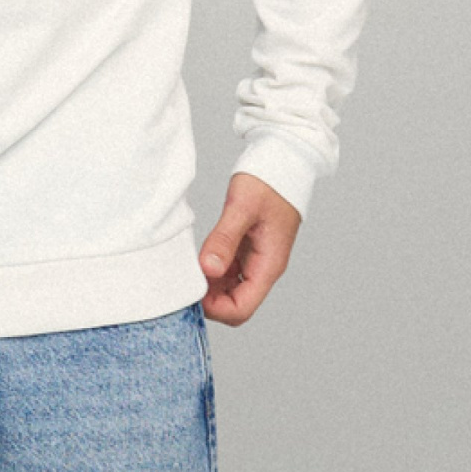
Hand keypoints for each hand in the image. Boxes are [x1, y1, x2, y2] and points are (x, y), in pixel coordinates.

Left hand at [197, 174, 300, 325]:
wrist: (284, 162)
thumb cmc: (268, 181)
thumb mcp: (242, 208)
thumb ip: (224, 239)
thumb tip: (209, 269)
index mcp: (268, 265)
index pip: (241, 309)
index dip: (215, 308)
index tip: (193, 291)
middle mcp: (264, 268)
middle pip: (235, 305)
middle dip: (209, 300)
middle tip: (186, 280)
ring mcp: (256, 261)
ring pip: (229, 290)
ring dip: (209, 286)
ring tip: (189, 266)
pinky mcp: (248, 251)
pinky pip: (228, 273)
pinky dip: (212, 271)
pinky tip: (199, 256)